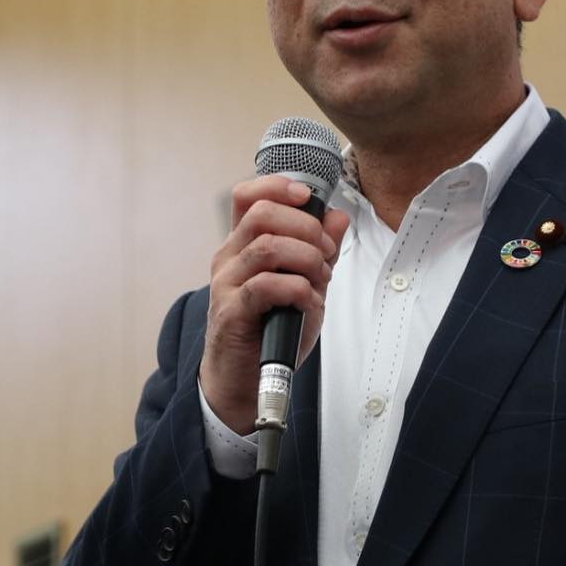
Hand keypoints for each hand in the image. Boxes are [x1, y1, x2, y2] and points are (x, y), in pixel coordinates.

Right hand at [199, 175, 350, 434]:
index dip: (278, 186)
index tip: (308, 197)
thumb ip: (319, 250)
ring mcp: (226, 283)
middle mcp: (229, 258)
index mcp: (243, 244)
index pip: (248, 196)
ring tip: (321, 278)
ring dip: (306, 258)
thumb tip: (338, 216)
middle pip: (261, 213)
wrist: (245, 380)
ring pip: (267, 246)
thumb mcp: (305, 284)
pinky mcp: (231, 311)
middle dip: (306, 226)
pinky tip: (308, 302)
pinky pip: (265, 285)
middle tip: (327, 252)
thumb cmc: (272, 330)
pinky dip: (297, 288)